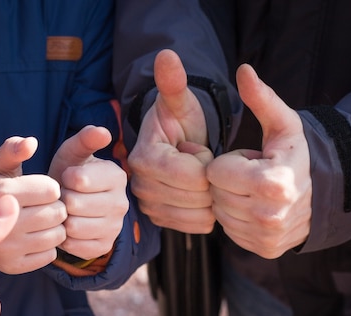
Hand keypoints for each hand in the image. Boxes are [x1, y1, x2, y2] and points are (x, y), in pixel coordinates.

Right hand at [0, 137, 66, 273]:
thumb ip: (13, 149)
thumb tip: (31, 142)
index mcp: (0, 192)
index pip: (52, 190)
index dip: (51, 188)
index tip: (41, 191)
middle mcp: (1, 221)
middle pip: (57, 213)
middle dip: (55, 207)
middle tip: (43, 207)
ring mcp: (7, 247)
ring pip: (58, 236)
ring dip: (55, 228)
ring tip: (39, 222)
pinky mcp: (14, 266)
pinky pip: (51, 255)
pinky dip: (48, 247)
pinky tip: (34, 239)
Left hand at [49, 125, 127, 259]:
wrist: (71, 203)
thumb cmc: (70, 174)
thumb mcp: (73, 153)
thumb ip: (85, 139)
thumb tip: (103, 132)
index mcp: (117, 177)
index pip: (79, 180)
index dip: (64, 179)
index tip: (68, 177)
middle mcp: (122, 203)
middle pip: (74, 204)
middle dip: (62, 199)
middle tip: (64, 196)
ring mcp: (115, 228)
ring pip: (73, 227)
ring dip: (61, 219)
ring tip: (65, 210)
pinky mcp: (104, 246)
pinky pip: (75, 245)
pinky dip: (65, 238)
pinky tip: (67, 227)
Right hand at [128, 49, 214, 233]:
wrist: (173, 146)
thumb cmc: (180, 123)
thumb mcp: (180, 103)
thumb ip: (173, 83)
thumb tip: (166, 54)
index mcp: (145, 158)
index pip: (193, 175)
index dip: (206, 161)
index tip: (197, 148)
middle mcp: (140, 186)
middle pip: (198, 196)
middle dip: (210, 179)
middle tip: (198, 162)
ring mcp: (148, 206)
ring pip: (200, 214)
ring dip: (210, 196)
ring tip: (198, 177)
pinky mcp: (159, 220)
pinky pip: (197, 225)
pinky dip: (207, 211)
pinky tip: (200, 194)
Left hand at [206, 64, 311, 258]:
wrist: (326, 193)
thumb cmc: (297, 155)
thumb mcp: (282, 124)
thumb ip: (261, 98)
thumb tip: (243, 70)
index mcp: (271, 182)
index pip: (215, 172)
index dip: (227, 162)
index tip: (248, 159)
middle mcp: (269, 215)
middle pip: (215, 194)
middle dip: (227, 182)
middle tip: (250, 176)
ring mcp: (267, 236)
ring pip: (219, 215)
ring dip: (230, 201)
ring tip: (254, 191)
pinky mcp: (264, 249)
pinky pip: (230, 232)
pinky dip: (237, 219)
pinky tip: (256, 208)